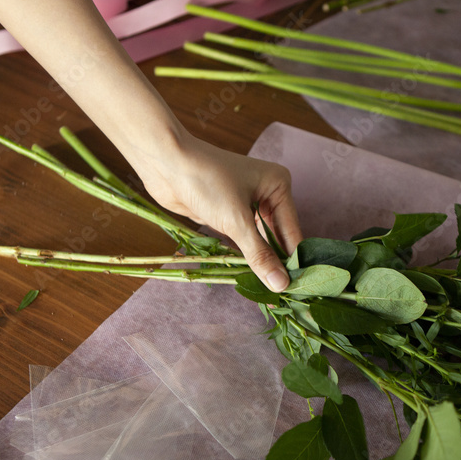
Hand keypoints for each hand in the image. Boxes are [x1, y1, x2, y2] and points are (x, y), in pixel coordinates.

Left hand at [132, 132, 301, 292]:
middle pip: (277, 237)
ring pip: (259, 240)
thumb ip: (259, 255)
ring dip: (259, 262)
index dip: (292, 260)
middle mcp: (266, 193)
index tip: (296, 289)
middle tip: (282, 296)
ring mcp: (246, 203)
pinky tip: (249, 277)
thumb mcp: (236, 220)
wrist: (164, 163)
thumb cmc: (205, 181)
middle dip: (276, 264)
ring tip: (267, 293)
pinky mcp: (227, 214)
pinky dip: (243, 256)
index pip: (291, 231)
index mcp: (278, 186)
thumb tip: (281, 284)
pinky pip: (241, 240)